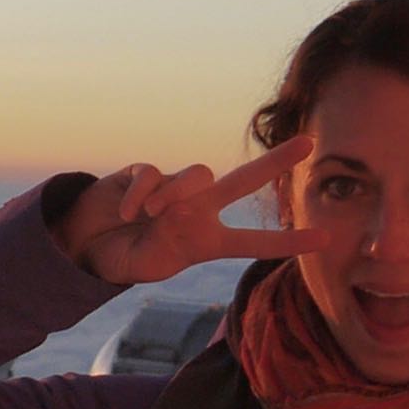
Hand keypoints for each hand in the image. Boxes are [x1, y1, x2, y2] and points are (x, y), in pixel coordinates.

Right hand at [58, 135, 333, 285]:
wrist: (83, 246)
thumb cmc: (124, 260)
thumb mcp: (153, 265)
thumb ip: (172, 236)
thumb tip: (172, 199)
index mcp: (206, 240)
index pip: (253, 241)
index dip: (287, 243)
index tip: (325, 240)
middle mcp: (196, 209)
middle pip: (243, 181)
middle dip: (276, 162)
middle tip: (309, 142)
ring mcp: (171, 189)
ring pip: (197, 174)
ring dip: (178, 193)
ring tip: (154, 215)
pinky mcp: (142, 174)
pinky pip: (152, 175)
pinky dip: (139, 196)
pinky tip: (127, 214)